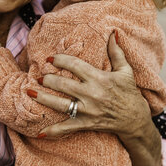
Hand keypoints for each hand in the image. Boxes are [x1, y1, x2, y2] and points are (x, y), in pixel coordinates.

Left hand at [30, 33, 161, 165]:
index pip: (75, 65)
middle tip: (38, 76)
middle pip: (63, 84)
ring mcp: (88, 110)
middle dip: (48, 79)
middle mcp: (91, 94)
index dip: (60, 60)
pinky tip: (39, 132)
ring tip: (29, 92)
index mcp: (99, 78)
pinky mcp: (87, 124)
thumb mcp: (125, 71)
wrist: (135, 120)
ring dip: (43, 98)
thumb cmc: (129, 93)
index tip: (49, 58)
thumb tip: (113, 33)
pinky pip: (67, 128)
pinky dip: (53, 131)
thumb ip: (116, 52)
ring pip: (60, 104)